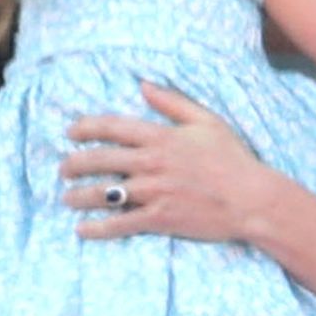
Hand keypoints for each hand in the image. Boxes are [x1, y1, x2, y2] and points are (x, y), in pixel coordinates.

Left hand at [61, 81, 270, 242]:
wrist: (252, 199)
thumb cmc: (233, 159)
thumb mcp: (207, 121)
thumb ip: (173, 102)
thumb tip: (143, 85)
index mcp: (162, 137)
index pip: (113, 127)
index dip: (86, 127)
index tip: (70, 132)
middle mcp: (153, 163)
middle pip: (100, 159)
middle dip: (74, 164)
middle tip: (62, 169)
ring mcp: (155, 192)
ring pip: (104, 193)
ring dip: (79, 196)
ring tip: (67, 198)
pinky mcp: (160, 218)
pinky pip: (120, 224)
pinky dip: (98, 228)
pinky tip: (83, 230)